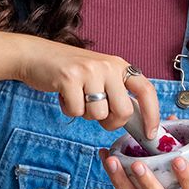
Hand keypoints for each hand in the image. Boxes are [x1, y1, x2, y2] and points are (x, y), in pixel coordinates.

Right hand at [13, 36, 158, 134]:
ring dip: (85, 114)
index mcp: (120, 66)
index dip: (152, 114)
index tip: (150, 133)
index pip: (146, 91)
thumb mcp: (100, 75)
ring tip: (77, 97)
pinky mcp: (69, 78)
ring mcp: (89, 71)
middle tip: (96, 113)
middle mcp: (108, 66)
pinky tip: (64, 95)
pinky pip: (76, 111)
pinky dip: (68, 110)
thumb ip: (117, 93)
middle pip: (123, 111)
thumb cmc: (70, 72)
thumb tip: (136, 121)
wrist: (36, 55)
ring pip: (99, 114)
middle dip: (111, 122)